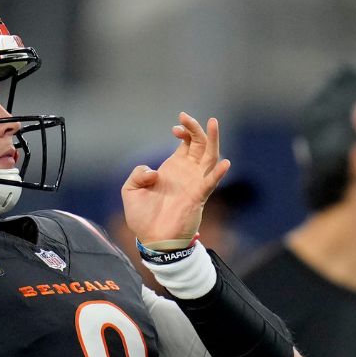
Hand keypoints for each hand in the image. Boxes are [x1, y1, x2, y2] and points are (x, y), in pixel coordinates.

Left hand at [121, 112, 231, 245]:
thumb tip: (154, 171)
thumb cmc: (143, 217)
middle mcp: (187, 173)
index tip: (175, 128)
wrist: (152, 240)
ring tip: (213, 123)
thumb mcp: (130, 190)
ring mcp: (195, 183)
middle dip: (196, 128)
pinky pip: (211, 183)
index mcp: (173, 168)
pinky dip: (219, 173)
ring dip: (213, 140)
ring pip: (210, 157)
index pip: (187, 143)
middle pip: (200, 144)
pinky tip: (225, 163)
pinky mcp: (198, 197)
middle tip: (186, 116)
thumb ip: (137, 174)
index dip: (184, 131)